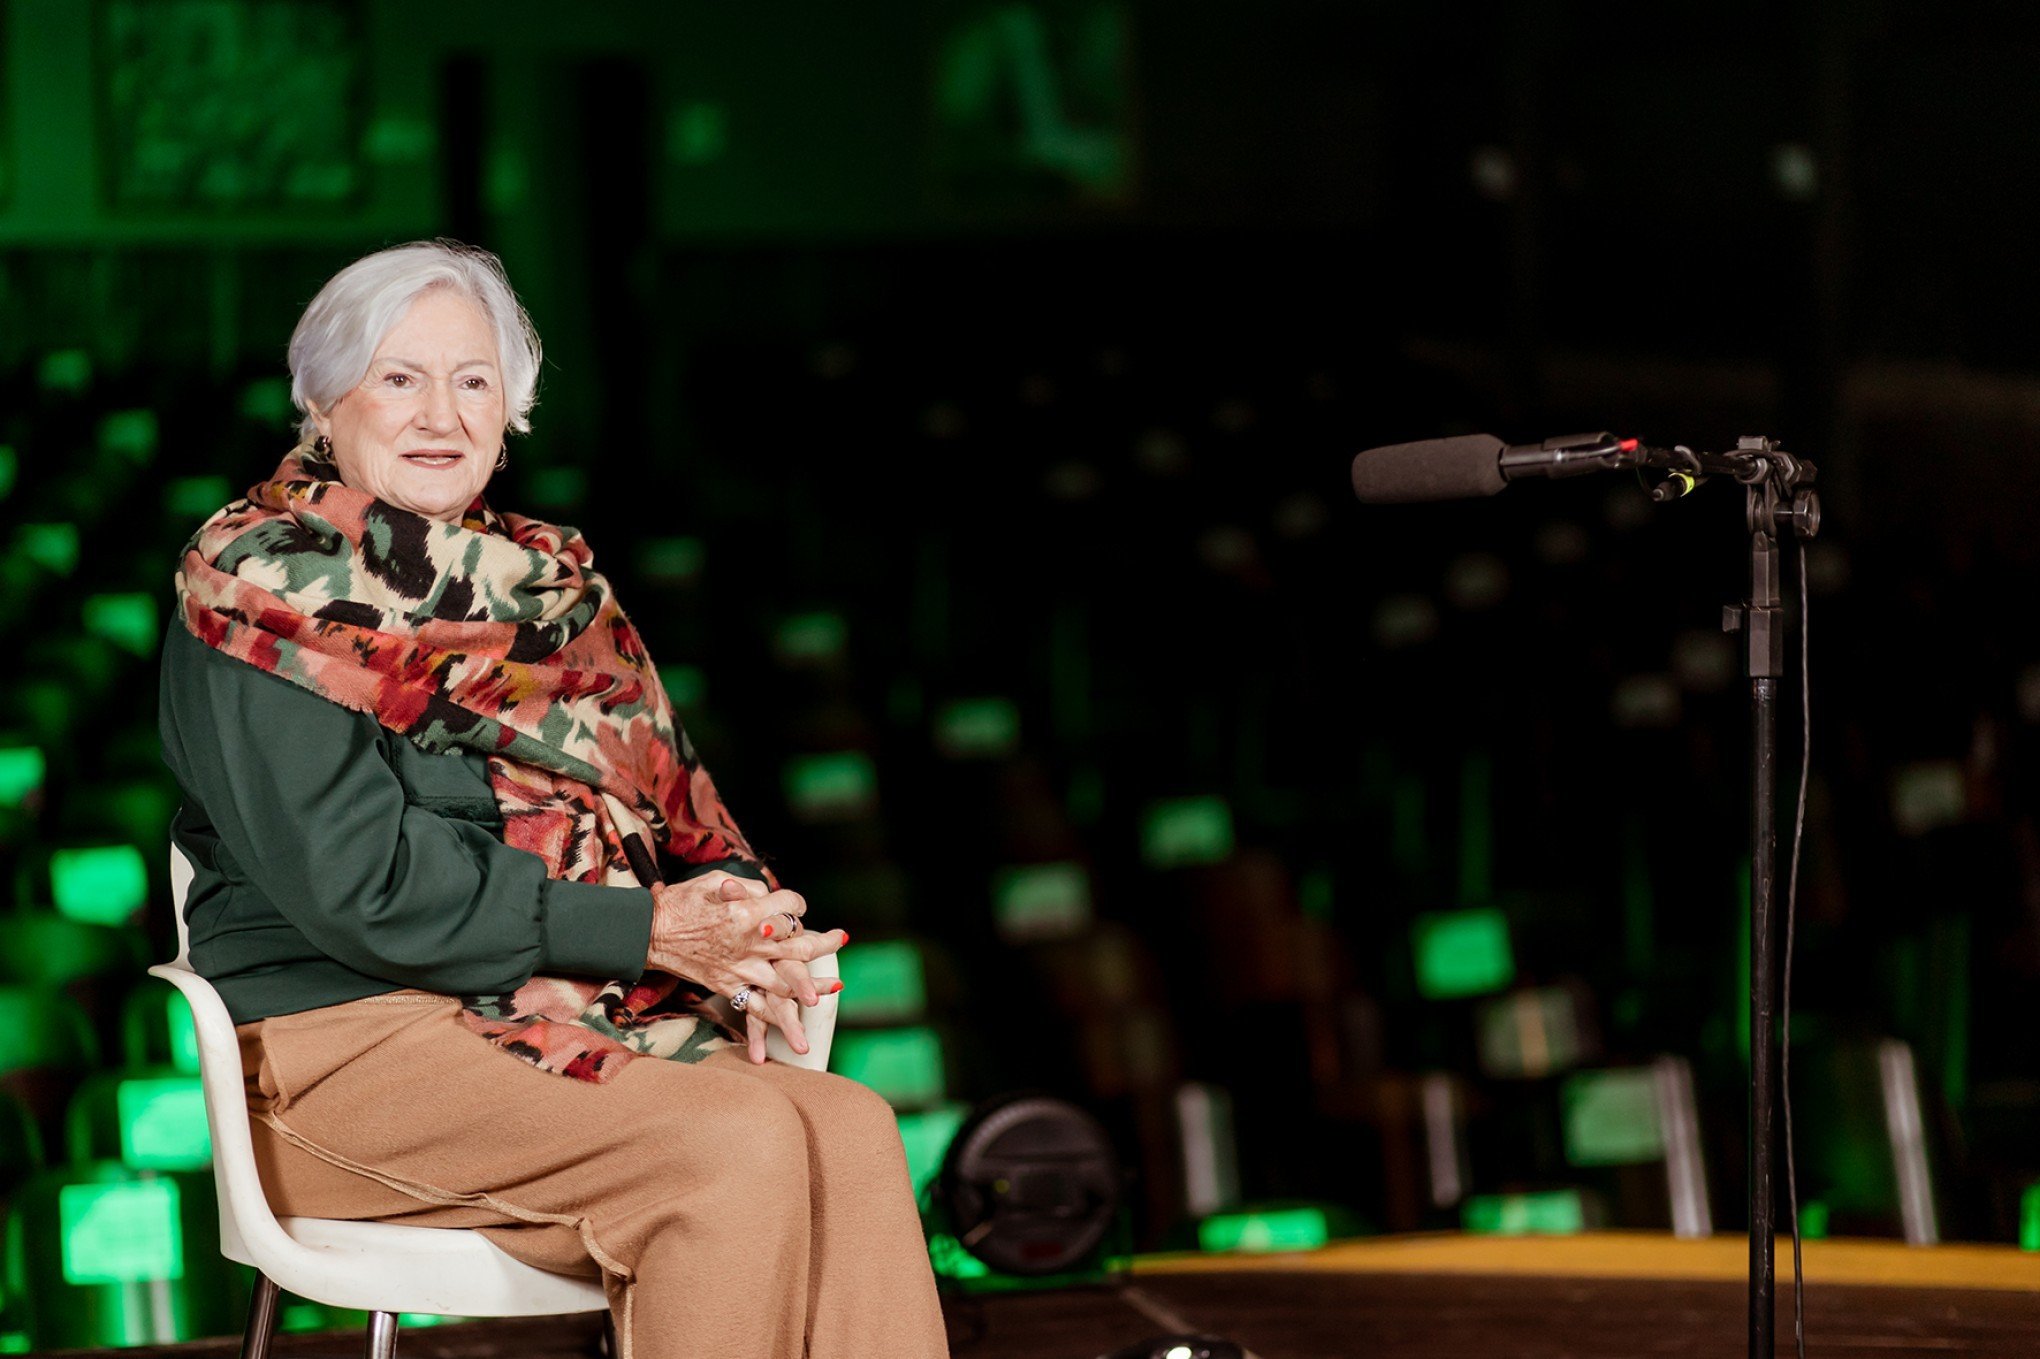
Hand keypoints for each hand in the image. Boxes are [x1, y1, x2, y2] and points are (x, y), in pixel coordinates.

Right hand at [646, 873, 844, 1062]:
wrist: (649, 934)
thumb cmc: (681, 903)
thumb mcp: (713, 882)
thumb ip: (746, 888)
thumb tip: (767, 895)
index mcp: (746, 913)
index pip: (788, 906)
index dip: (796, 904)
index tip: (796, 906)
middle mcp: (748, 943)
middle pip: (798, 945)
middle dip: (824, 943)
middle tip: (841, 939)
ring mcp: (739, 969)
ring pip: (786, 982)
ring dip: (814, 986)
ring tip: (836, 987)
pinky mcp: (728, 986)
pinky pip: (758, 1005)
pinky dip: (780, 1014)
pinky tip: (798, 1017)